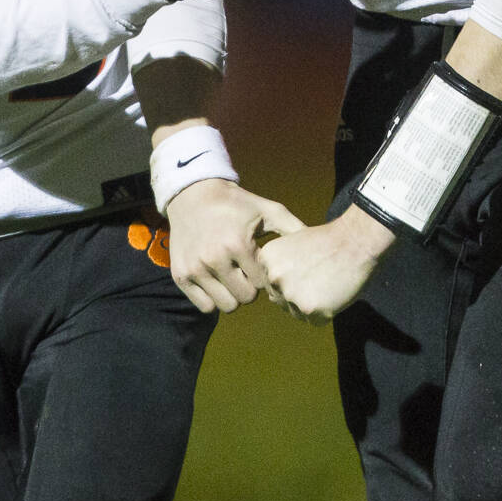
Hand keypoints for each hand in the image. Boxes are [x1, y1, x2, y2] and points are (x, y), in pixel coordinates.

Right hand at [164, 177, 304, 312]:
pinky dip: (213, 298)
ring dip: (232, 295)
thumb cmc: (236, 203)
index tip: (261, 263)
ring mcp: (195, 269)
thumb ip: (293, 228)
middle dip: (250, 288)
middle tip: (246, 272)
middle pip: (246, 299)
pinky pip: (205, 306)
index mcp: (238, 244)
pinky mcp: (180, 276)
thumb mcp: (267, 210)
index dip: (266, 276)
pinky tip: (217, 280)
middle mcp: (214, 258)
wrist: (192, 194)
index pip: (263, 283)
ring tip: (232, 276)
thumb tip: (320, 245)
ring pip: (226, 306)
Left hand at [259, 207, 393, 323]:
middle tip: (319, 279)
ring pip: (297, 313)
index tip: (308, 270)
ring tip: (328, 285)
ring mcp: (291, 294)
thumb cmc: (329, 241)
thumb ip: (280, 268)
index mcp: (267, 259)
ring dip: (311, 305)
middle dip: (299, 294)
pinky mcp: (309, 309)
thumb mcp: (294, 245)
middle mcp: (274, 278)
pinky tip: (336, 293)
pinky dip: (326, 312)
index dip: (292, 279)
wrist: (355, 241)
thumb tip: (271, 298)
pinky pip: (315, 321)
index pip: (271, 283)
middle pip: (281, 299)